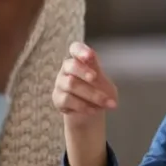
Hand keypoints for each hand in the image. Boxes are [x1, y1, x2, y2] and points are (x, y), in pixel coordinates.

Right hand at [53, 42, 117, 165]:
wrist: (92, 116)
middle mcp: (67, 71)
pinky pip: (66, 101)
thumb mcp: (106, 85)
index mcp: (80, 61)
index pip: (74, 49)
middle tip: (100, 82)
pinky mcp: (58, 101)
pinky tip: (92, 111)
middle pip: (70, 68)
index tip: (90, 56)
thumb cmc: (101, 95)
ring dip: (89, 95)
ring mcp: (59, 85)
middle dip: (86, 76)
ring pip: (68, 85)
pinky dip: (81, 106)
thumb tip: (93, 65)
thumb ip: (99, 75)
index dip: (80, 51)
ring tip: (107, 105)